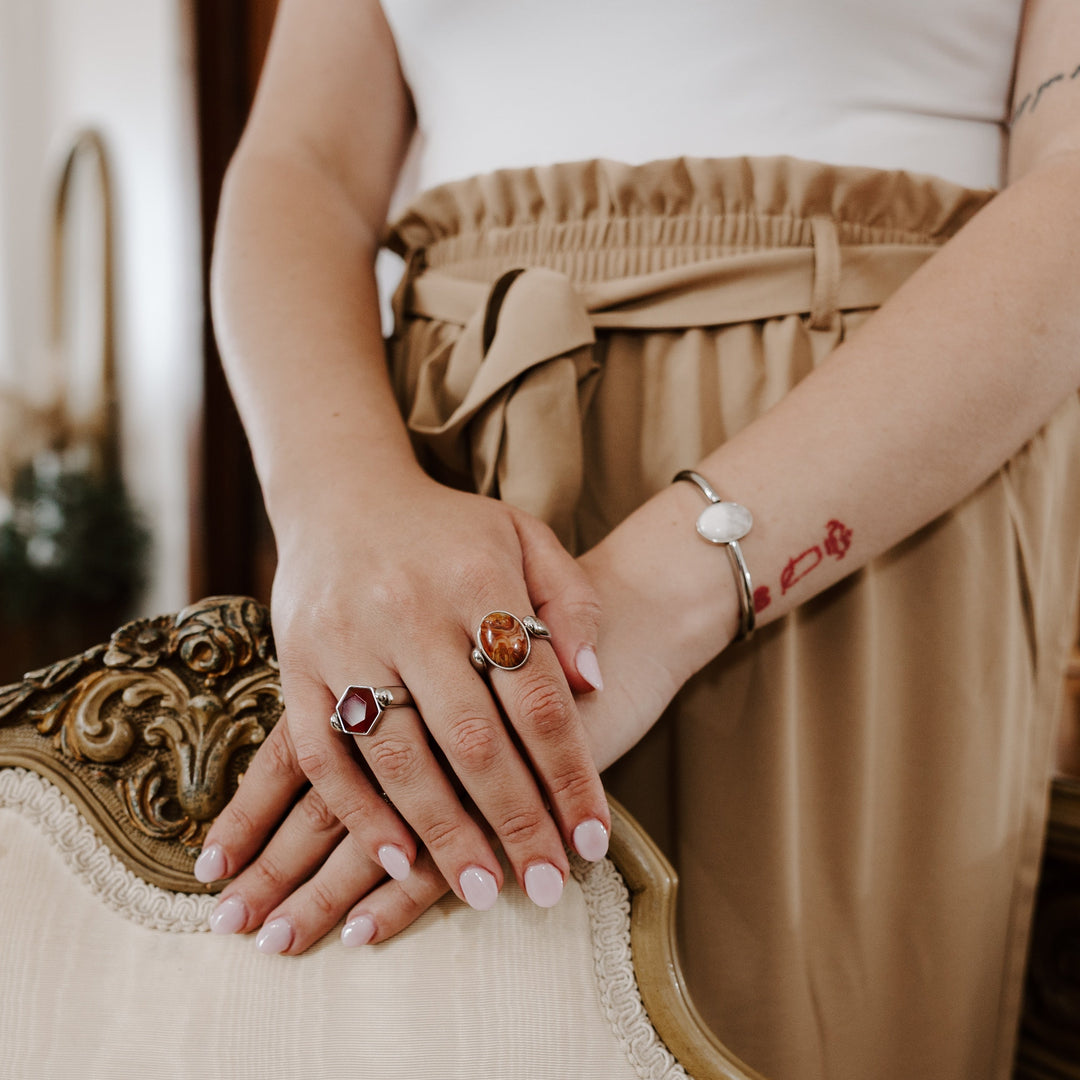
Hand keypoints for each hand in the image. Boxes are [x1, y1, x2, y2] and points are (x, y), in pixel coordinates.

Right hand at [195, 472, 610, 952]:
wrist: (344, 492)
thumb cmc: (449, 529)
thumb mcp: (525, 536)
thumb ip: (571, 601)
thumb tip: (593, 682)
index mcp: (480, 579)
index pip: (537, 698)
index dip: (569, 774)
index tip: (592, 839)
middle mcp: (412, 611)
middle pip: (473, 740)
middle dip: (515, 822)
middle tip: (546, 887)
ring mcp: (348, 639)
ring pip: (399, 757)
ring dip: (442, 833)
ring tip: (480, 890)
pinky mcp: (298, 663)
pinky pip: (322, 752)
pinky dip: (359, 811)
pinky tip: (396, 857)